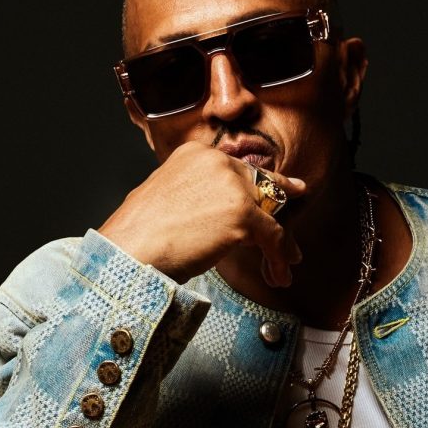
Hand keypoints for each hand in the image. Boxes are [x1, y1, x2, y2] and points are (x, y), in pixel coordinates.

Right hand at [98, 142, 306, 285]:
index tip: (283, 184)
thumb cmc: (138, 234)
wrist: (129, 249)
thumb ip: (195, 194)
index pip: (238, 169)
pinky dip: (279, 257)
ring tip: (286, 261)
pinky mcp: (244, 215)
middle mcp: (217, 162)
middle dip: (275, 206)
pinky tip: (278, 273)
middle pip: (260, 186)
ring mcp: (233, 187)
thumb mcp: (166, 196)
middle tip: (298, 203)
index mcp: (197, 154)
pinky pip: (274, 236)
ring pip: (270, 213)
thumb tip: (216, 212)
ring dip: (278, 241)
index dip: (258, 184)